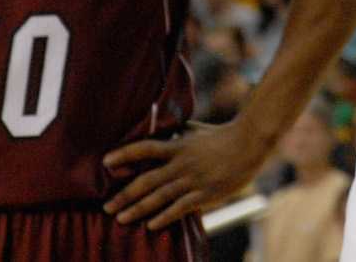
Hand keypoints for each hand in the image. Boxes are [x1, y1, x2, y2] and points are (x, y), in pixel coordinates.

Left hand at [104, 120, 266, 228]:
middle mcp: (181, 164)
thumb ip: (177, 134)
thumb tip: (161, 130)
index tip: (105, 162)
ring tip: (121, 218)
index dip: (124, 154)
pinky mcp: (205, 194)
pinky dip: (164, 217)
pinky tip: (151, 225)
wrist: (250, 143)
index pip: (144, 148)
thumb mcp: (196, 130)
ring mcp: (193, 180)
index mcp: (178, 146)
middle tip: (107, 207)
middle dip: (124, 195)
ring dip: (138, 209)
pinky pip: (180, 208)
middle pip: (146, 180)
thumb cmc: (222, 135)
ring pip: (159, 197)